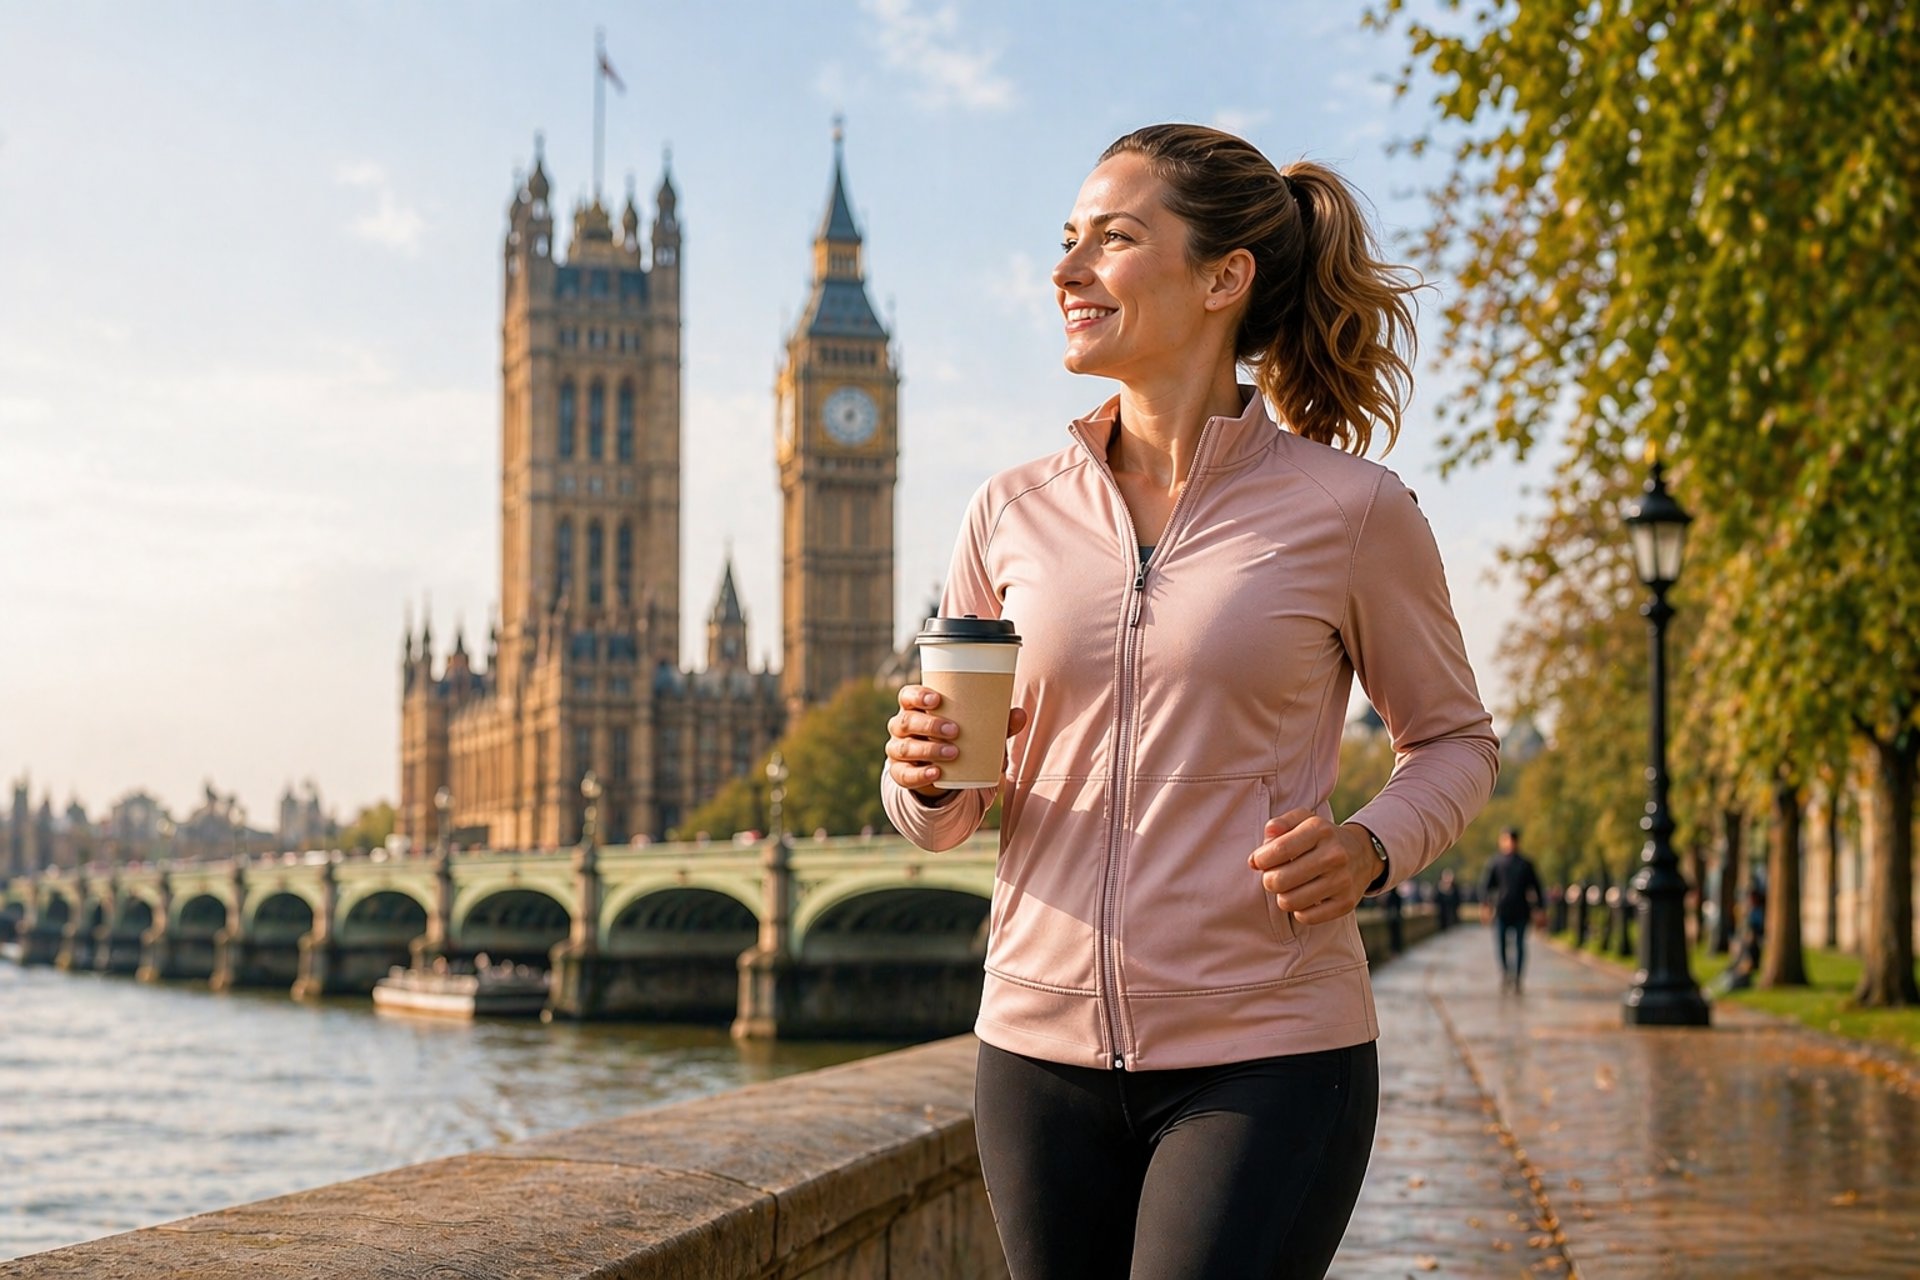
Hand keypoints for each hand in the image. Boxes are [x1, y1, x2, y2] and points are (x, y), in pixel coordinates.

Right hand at [885, 685, 1028, 795]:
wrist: (943, 770)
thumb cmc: (958, 737)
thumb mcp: (976, 729)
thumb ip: (997, 723)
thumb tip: (1021, 714)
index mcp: (916, 708)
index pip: (907, 696)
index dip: (917, 695)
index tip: (937, 700)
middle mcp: (902, 727)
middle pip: (905, 721)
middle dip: (929, 725)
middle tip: (955, 731)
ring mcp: (898, 750)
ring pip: (903, 748)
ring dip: (928, 750)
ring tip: (953, 753)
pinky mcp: (900, 773)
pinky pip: (904, 775)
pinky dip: (920, 774)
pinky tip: (936, 773)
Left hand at [1248, 810, 1375, 926]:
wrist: (1362, 854)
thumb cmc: (1321, 838)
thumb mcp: (1302, 820)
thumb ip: (1277, 826)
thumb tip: (1256, 858)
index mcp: (1320, 830)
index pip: (1278, 849)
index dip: (1261, 859)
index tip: (1260, 861)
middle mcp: (1334, 855)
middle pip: (1280, 880)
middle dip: (1269, 880)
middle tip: (1275, 877)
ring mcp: (1342, 881)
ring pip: (1290, 901)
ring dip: (1283, 897)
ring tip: (1289, 888)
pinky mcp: (1346, 903)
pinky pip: (1306, 918)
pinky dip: (1299, 911)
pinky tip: (1304, 898)